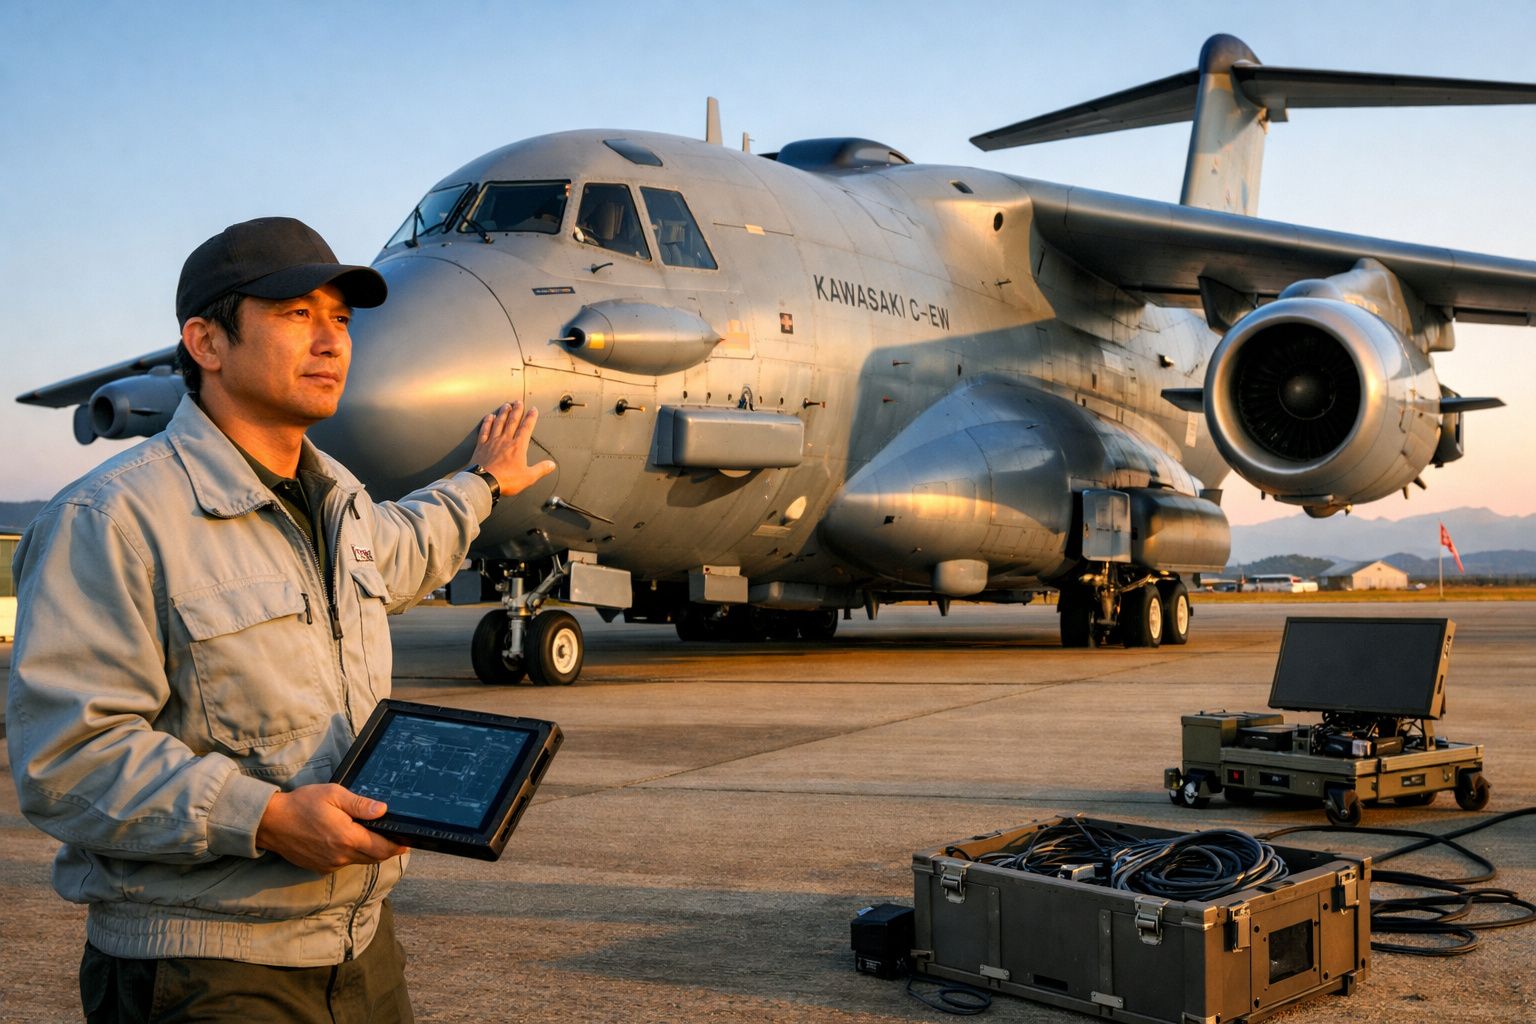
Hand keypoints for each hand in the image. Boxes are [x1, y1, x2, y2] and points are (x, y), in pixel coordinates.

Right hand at [255, 784, 407, 873]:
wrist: (271, 822)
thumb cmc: (302, 804)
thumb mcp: (333, 795)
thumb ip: (360, 804)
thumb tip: (383, 810)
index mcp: (346, 838)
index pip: (382, 848)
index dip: (397, 845)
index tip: (406, 841)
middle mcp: (340, 856)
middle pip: (374, 858)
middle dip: (387, 849)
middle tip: (395, 838)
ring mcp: (330, 864)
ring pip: (360, 861)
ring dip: (370, 852)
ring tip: (373, 836)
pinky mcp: (321, 867)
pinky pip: (344, 863)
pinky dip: (353, 854)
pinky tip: (350, 840)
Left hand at [469, 401, 556, 498]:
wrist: (484, 482)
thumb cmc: (506, 480)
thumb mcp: (528, 477)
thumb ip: (540, 469)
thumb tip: (551, 465)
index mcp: (518, 447)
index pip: (526, 428)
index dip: (531, 418)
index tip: (533, 410)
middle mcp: (505, 440)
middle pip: (512, 421)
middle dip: (517, 410)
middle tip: (519, 402)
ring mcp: (492, 441)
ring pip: (499, 423)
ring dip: (503, 413)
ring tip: (506, 405)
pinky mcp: (481, 446)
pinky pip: (485, 430)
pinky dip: (487, 422)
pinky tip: (489, 417)